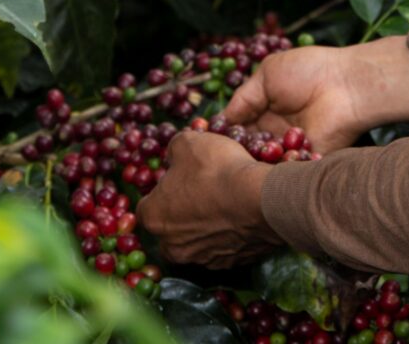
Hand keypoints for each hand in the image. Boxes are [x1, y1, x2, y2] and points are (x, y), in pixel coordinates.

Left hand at [136, 130, 282, 268]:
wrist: (261, 199)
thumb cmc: (217, 170)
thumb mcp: (189, 144)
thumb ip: (174, 149)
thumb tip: (174, 155)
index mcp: (154, 218)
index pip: (147, 206)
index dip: (163, 191)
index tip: (180, 180)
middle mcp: (173, 246)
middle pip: (171, 229)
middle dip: (182, 214)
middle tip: (202, 192)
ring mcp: (203, 259)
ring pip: (197, 242)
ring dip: (206, 227)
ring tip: (226, 203)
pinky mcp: (231, 264)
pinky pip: (225, 248)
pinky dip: (229, 236)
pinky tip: (242, 216)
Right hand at [224, 36, 408, 153]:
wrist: (346, 85)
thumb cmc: (309, 71)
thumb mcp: (267, 74)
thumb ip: (243, 98)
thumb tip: (221, 121)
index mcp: (265, 111)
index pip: (238, 130)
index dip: (223, 135)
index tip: (206, 141)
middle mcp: (275, 132)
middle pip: (247, 150)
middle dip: (234, 152)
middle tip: (219, 154)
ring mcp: (289, 148)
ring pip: (261, 163)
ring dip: (252, 159)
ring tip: (242, 155)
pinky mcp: (305, 161)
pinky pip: (283, 170)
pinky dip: (273, 167)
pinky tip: (265, 159)